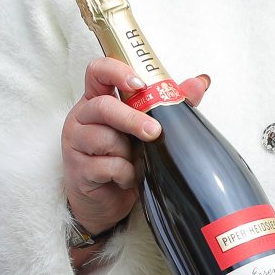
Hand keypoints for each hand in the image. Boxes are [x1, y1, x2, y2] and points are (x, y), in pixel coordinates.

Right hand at [61, 57, 209, 238]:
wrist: (105, 202)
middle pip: (102, 106)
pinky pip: (107, 166)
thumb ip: (168, 104)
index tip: (139, 84)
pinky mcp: (78, 168)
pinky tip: (126, 178)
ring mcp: (75, 142)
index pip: (97, 71)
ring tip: (135, 162)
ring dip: (128, 154)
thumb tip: (199, 82)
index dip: (116, 71)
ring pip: (105, 138)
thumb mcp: (144, 130)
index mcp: (96, 100)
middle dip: (131, 119)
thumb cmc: (123, 159)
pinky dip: (125, 174)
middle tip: (154, 132)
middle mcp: (82, 117)